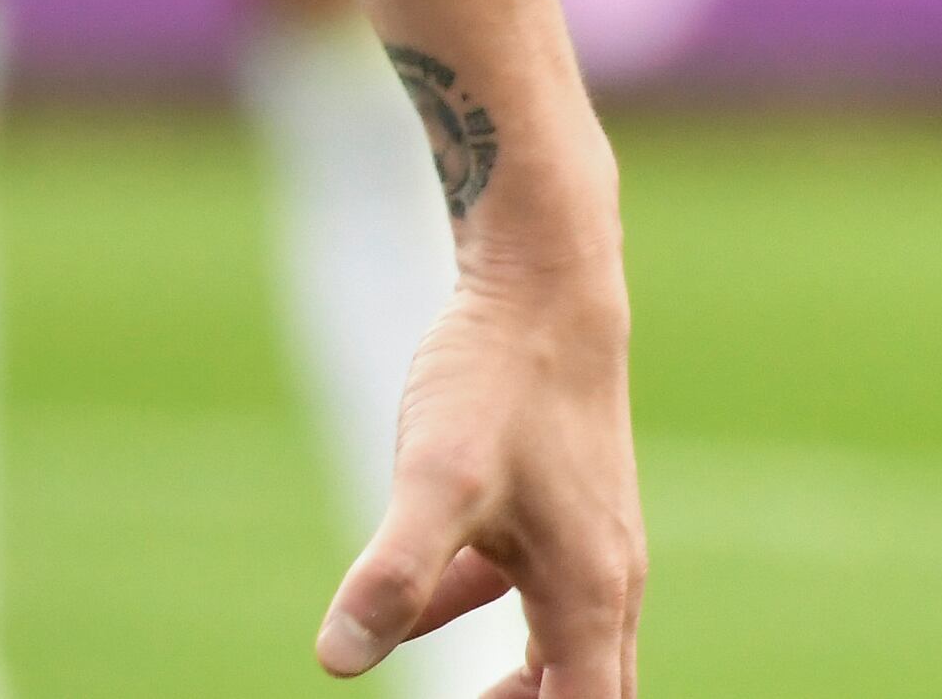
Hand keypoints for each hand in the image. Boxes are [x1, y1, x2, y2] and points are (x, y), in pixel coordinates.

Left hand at [320, 227, 643, 696]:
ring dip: (512, 683)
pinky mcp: (554, 505)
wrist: (541, 283)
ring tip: (452, 694)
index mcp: (591, 598)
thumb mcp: (434, 480)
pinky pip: (524, 590)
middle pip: (585, 694)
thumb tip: (336, 660)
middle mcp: (605, 580)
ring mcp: (584, 541)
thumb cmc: (496, 381)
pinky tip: (404, 610)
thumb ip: (394, 575)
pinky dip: (470, 611)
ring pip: (561, 647)